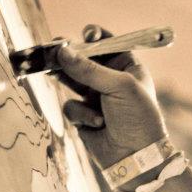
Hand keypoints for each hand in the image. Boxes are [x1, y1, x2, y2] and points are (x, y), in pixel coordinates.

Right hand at [57, 26, 167, 170]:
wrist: (137, 157)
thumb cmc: (138, 118)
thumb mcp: (120, 87)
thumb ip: (89, 69)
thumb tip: (62, 52)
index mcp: (128, 67)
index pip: (109, 44)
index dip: (95, 37)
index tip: (86, 34)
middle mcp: (111, 80)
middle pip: (83, 60)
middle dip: (69, 56)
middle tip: (54, 49)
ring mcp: (96, 98)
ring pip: (71, 80)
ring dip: (66, 78)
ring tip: (52, 70)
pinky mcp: (84, 117)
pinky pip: (71, 107)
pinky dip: (81, 114)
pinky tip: (97, 123)